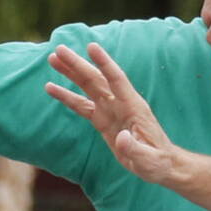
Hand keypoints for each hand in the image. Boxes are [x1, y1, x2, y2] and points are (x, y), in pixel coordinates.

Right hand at [46, 43, 181, 186]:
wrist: (159, 164)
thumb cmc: (157, 161)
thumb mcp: (148, 159)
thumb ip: (135, 149)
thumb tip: (122, 138)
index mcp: (133, 107)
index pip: (117, 80)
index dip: (105, 63)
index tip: (91, 46)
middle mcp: (120, 103)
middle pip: (97, 79)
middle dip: (78, 64)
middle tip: (59, 48)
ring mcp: (111, 110)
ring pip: (88, 87)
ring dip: (71, 72)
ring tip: (53, 58)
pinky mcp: (102, 120)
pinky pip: (81, 105)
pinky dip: (67, 96)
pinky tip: (51, 87)